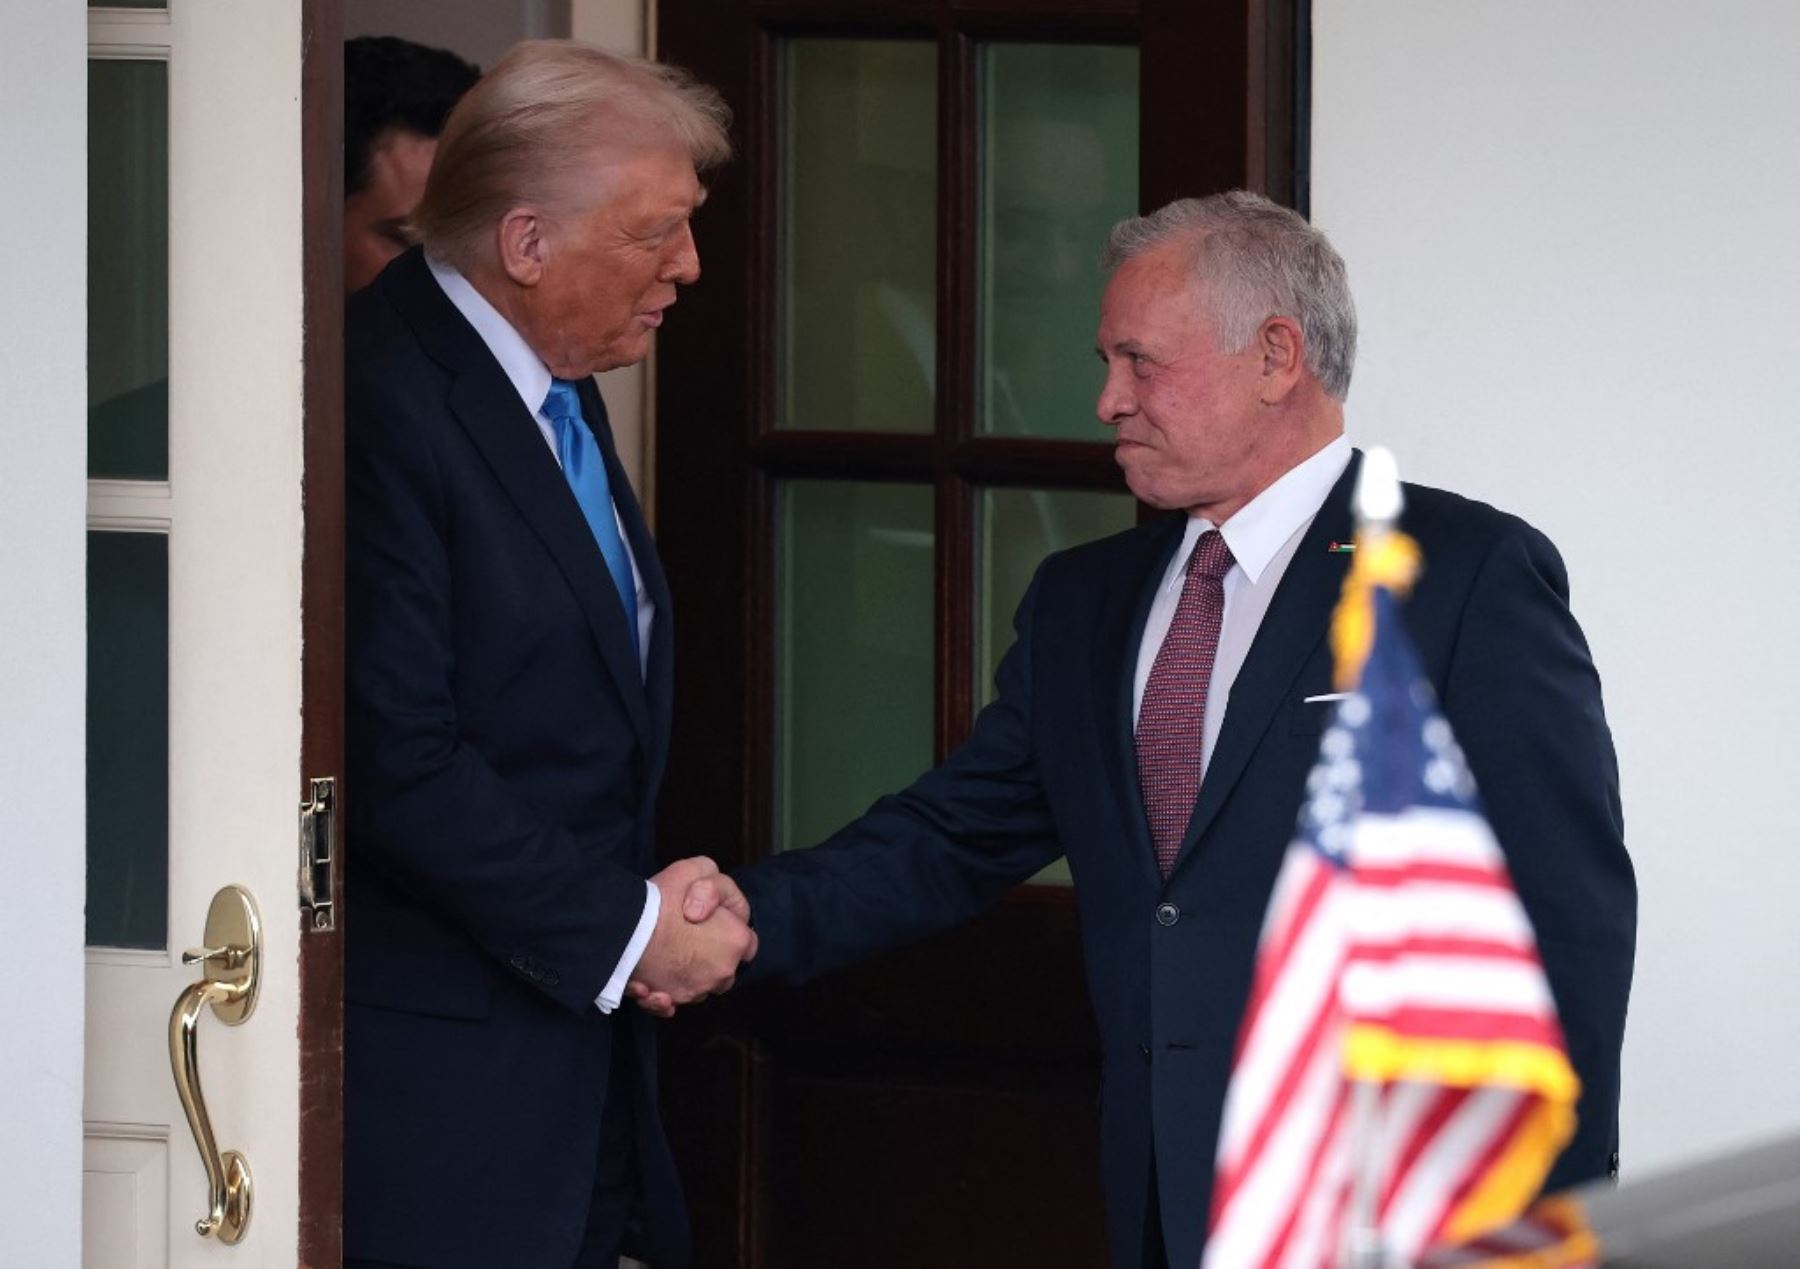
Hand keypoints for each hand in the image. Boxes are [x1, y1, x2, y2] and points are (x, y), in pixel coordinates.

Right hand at [629, 857, 755, 1018]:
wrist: (622, 929)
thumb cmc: (661, 897)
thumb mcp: (695, 870)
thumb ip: (714, 886)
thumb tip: (708, 912)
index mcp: (737, 941)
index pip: (747, 942)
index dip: (729, 930)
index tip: (709, 923)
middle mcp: (723, 973)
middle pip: (724, 967)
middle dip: (710, 956)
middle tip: (685, 937)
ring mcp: (697, 990)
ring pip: (698, 984)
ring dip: (685, 974)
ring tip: (662, 956)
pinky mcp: (672, 1001)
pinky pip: (674, 1001)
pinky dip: (664, 995)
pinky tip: (651, 984)